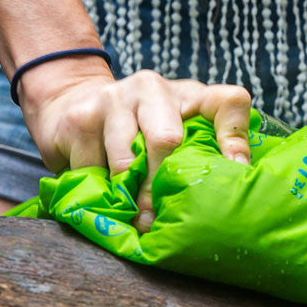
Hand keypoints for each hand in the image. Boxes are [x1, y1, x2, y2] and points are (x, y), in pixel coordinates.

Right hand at [18, 58, 251, 232]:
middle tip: (162, 219)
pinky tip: (102, 196)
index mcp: (189, 93)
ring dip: (129, 198)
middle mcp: (152, 88)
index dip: (236, 139)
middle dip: (163, 187)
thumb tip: (229, 187)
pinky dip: (98, 192)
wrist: (70, 102)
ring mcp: (114, 99)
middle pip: (167, 140)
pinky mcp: (79, 118)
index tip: (234, 173)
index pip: (228, 102)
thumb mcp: (174, 132)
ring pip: (126, 164)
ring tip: (135, 218)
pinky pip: (92, 170)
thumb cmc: (137, 128)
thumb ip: (202, 152)